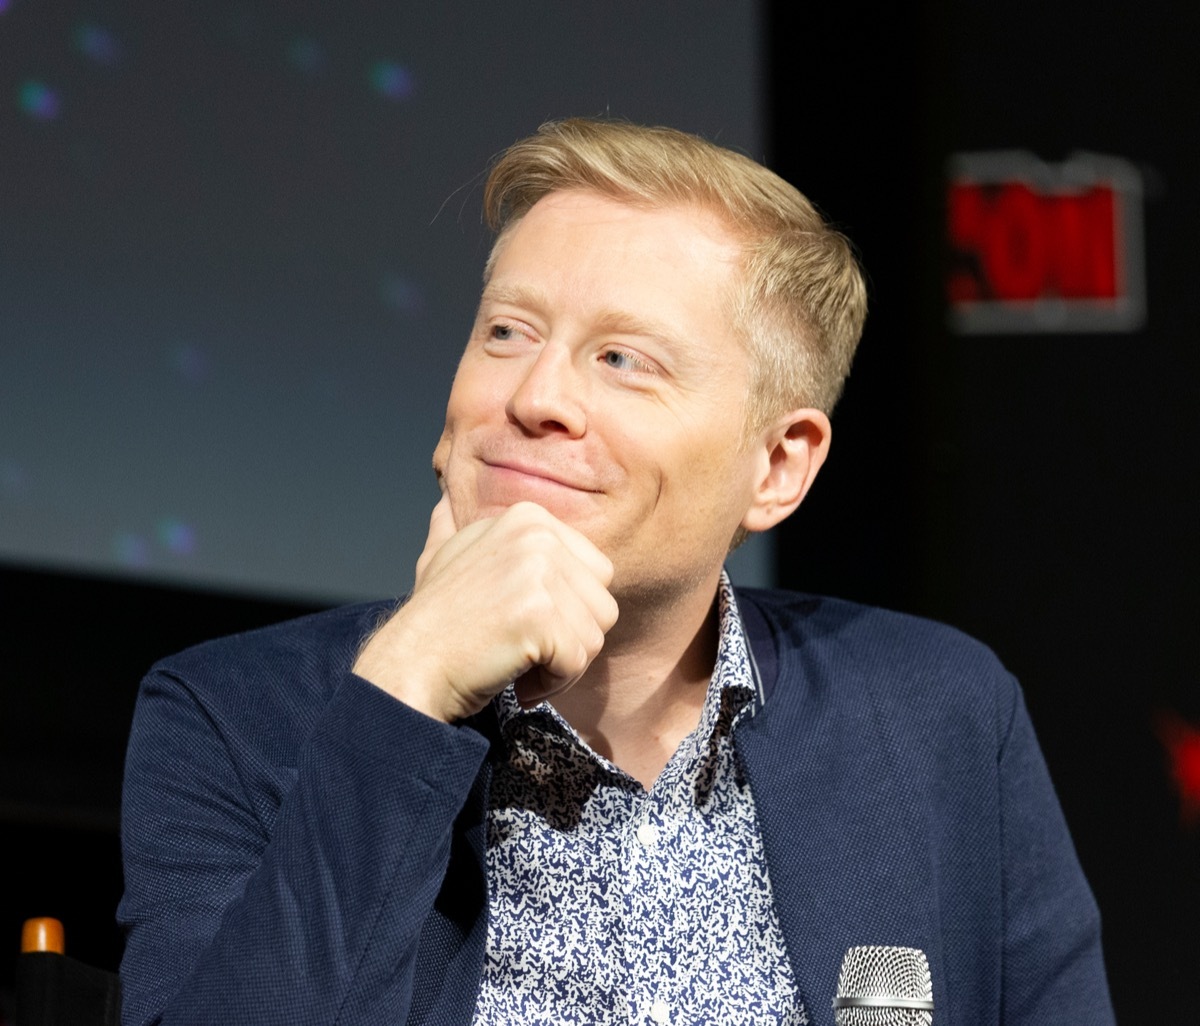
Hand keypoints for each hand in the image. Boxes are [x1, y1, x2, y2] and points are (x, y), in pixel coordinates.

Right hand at [352, 496, 618, 721]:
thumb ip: (454, 526)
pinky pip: (577, 661)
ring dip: (561, 665)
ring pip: (594, 635)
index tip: (525, 626)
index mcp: (528, 517)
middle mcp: (537, 535)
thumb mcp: (443, 557)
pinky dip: (551, 684)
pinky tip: (516, 681)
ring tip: (517, 663)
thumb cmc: (434, 622)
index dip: (568, 612)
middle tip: (523, 650)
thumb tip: (445, 499)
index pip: (597, 573)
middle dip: (570, 640)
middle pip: (602, 604)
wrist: (409, 666)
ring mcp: (537, 572)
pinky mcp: (538, 614)